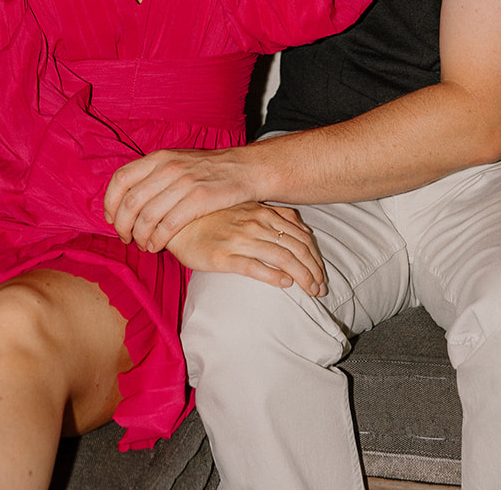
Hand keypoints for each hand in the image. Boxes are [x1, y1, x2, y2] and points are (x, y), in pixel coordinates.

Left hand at [105, 147, 256, 251]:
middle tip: (126, 238)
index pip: (121, 179)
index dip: (110, 202)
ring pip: (147, 217)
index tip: (111, 219)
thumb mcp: (177, 161)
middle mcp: (168, 168)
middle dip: (122, 226)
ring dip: (140, 237)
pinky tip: (157, 246)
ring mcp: (184, 183)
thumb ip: (152, 175)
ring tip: (143, 245)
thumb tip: (126, 199)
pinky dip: (157, 240)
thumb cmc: (207, 169)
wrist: (244, 168)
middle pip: (130, 202)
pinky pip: (168, 225)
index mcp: (159, 157)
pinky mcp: (199, 199)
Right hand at [166, 203, 325, 295]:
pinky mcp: (223, 257)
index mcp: (263, 212)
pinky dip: (274, 276)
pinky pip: (255, 267)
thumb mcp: (246, 207)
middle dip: (314, 270)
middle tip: (321, 289)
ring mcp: (240, 239)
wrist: (178, 222)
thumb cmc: (214, 216)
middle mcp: (255, 224)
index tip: (322, 274)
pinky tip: (285, 285)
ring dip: (302, 276)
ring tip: (310, 292)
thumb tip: (300, 229)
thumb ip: (272, 215)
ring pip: (282, 257)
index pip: (301, 235)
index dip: (316, 256)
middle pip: (297, 248)